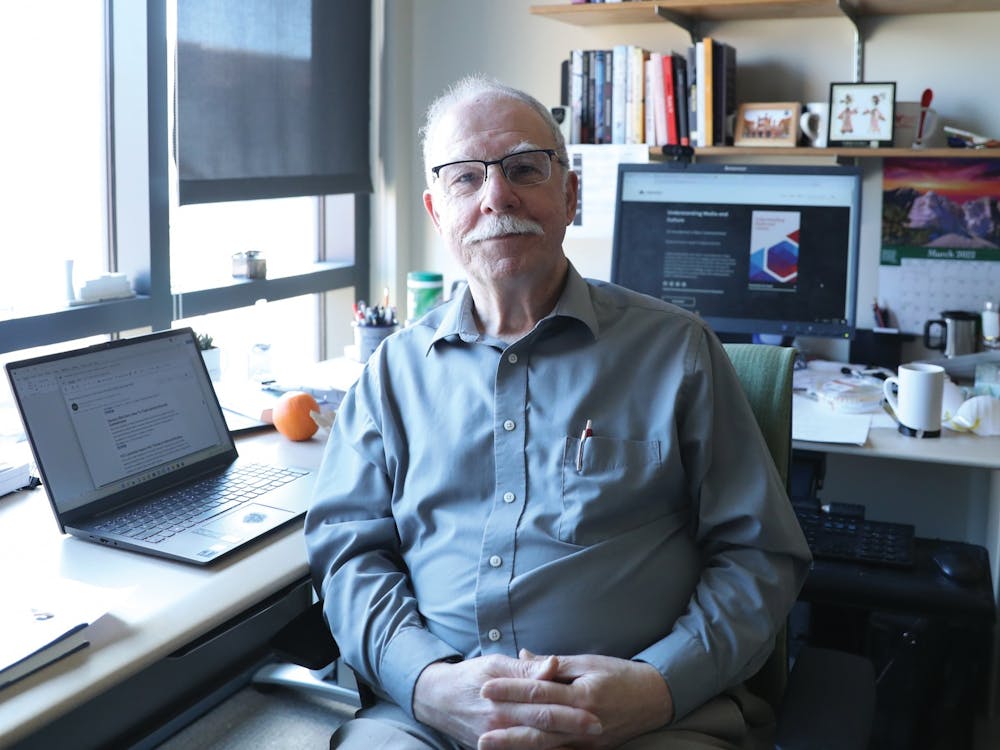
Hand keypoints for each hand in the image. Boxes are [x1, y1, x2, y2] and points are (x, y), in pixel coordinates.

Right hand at [413, 654, 602, 748]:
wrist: (437, 699)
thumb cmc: (471, 677)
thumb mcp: (495, 664)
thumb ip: (526, 670)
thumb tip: (553, 664)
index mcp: (502, 698)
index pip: (541, 704)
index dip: (569, 709)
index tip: (594, 710)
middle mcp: (500, 723)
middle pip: (543, 729)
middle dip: (572, 729)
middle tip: (599, 727)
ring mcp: (496, 741)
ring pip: (535, 746)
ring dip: (562, 745)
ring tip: (589, 744)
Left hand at [477, 651, 673, 749]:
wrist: (655, 699)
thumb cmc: (620, 675)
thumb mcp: (588, 662)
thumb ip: (554, 663)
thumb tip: (523, 656)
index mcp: (582, 694)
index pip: (539, 693)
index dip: (511, 691)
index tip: (486, 688)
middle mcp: (584, 722)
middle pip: (538, 727)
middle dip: (507, 728)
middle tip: (480, 728)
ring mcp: (588, 742)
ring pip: (546, 747)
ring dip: (516, 747)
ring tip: (490, 745)